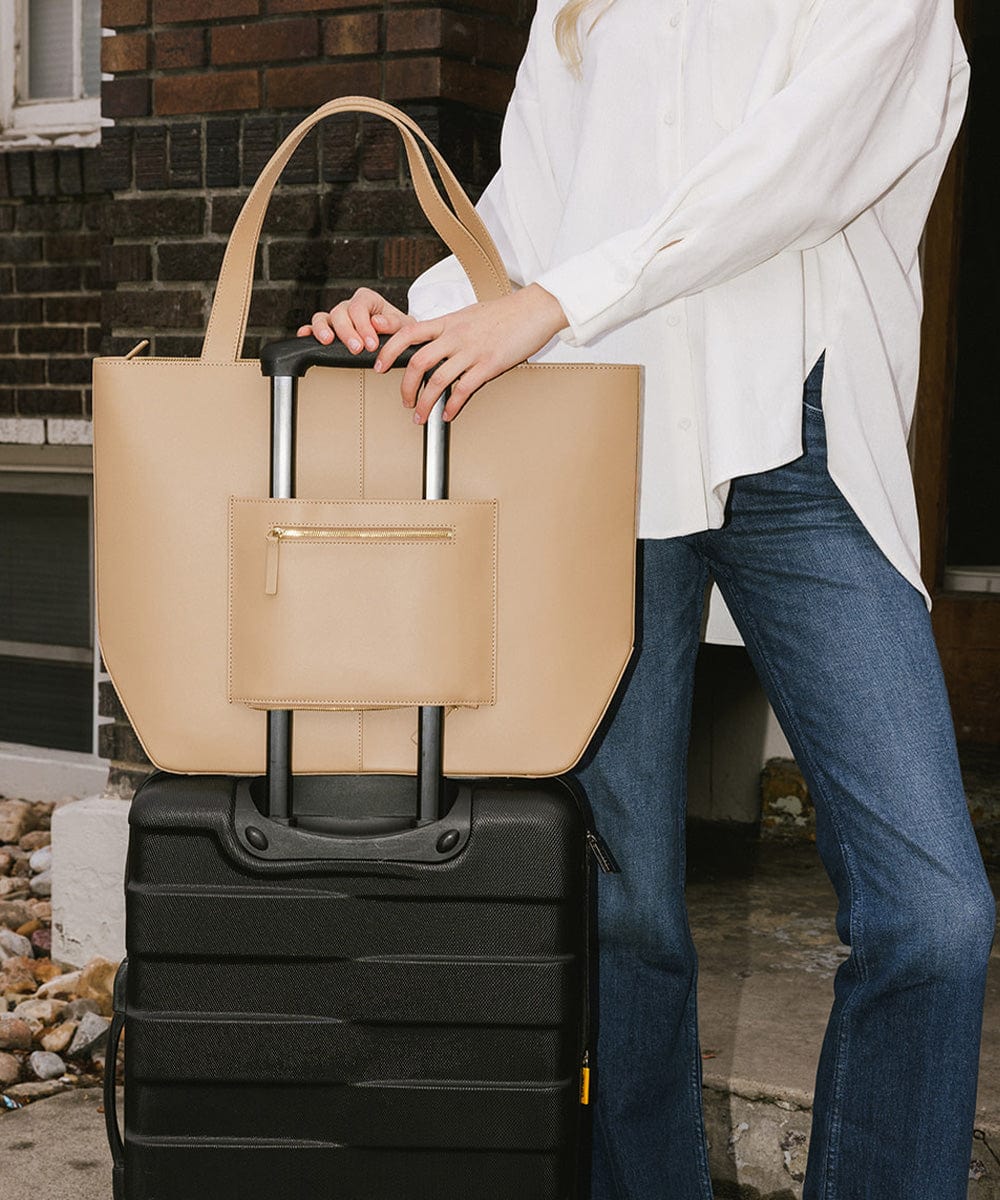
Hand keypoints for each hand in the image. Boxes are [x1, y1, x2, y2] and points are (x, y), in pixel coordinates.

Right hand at [297, 287, 415, 352]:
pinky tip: (305, 337)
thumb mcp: (404, 325)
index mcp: (367, 299)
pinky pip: (314, 327)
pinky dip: (308, 331)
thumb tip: (377, 322)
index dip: (364, 326)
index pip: (359, 308)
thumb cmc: (399, 330)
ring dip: (323, 329)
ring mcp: (337, 317)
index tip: (371, 344)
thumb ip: (393, 323)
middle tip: (356, 349)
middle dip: (347, 332)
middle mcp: (349, 306)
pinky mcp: (329, 329)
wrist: (397, 337)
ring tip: (328, 341)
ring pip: (322, 317)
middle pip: (340, 313)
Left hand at [373, 283, 568, 422]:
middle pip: (417, 361)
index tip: (379, 365)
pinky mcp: (489, 364)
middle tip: (403, 401)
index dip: (389, 350)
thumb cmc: (505, 313)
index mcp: (448, 322)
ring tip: (420, 416)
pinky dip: (452, 406)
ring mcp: (472, 350)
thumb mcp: (470, 314)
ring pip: (437, 380)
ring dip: (424, 402)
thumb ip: (451, 328)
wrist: (535, 308)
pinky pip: (464, 389)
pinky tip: (447, 414)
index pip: (408, 333)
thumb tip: (437, 341)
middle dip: (405, 386)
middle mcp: (456, 335)